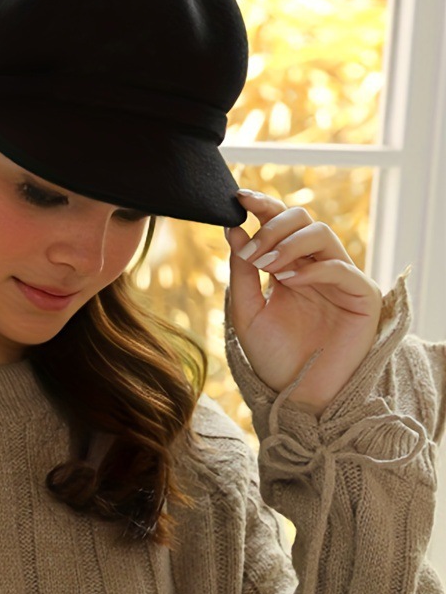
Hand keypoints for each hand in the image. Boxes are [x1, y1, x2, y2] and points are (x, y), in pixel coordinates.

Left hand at [225, 189, 382, 416]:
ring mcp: (339, 278)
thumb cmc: (273, 356)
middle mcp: (314, 266)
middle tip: (251, 250)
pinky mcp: (361, 296)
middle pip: (301, 218)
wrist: (296, 396)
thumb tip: (233, 229)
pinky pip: (340, 267)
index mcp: (288, 265)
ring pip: (320, 233)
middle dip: (271, 225)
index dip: (262, 205)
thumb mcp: (247, 310)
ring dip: (288, 243)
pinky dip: (311, 268)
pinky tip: (289, 280)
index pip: (279, 222)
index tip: (238, 198)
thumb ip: (241, 271)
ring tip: (267, 266)